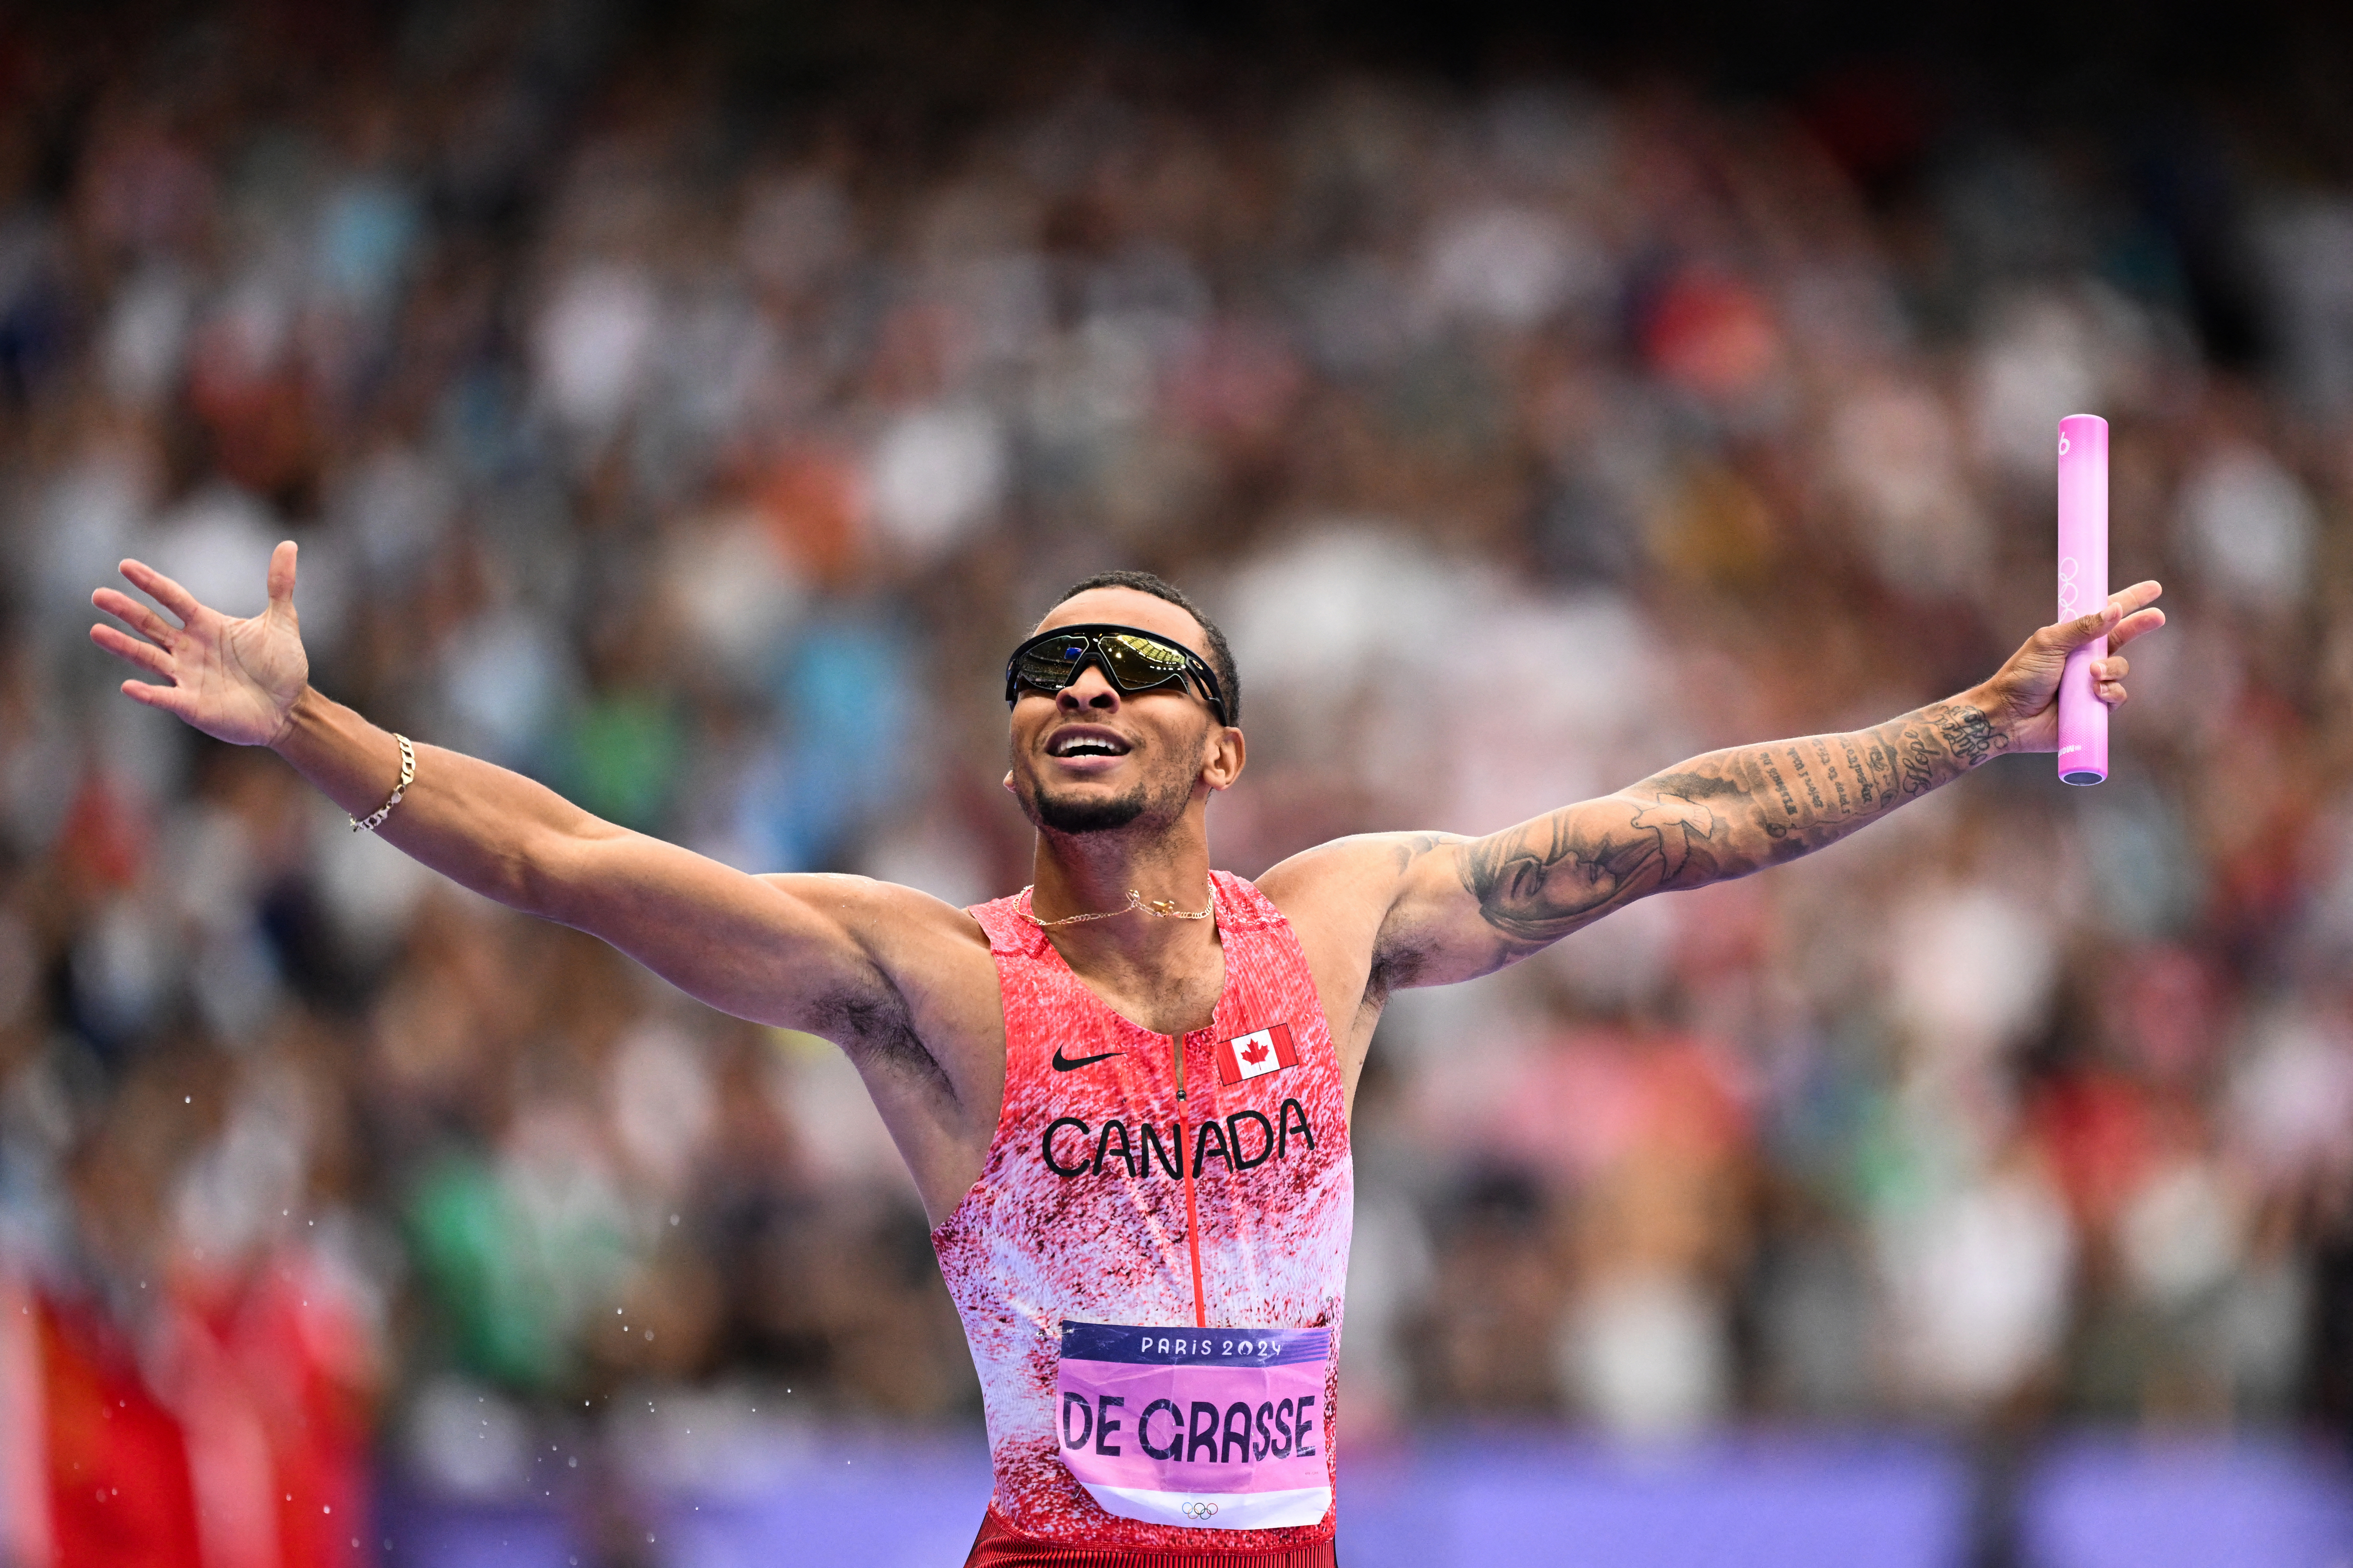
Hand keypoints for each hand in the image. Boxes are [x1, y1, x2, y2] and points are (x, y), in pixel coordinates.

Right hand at [91, 542, 309, 747]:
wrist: (290, 707)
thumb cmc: (282, 665)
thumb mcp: (281, 621)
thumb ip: (279, 585)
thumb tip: (288, 545)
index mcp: (206, 625)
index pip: (172, 598)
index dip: (151, 582)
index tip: (125, 565)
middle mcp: (189, 648)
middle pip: (150, 625)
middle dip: (125, 610)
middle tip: (98, 595)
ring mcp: (186, 676)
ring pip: (147, 657)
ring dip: (123, 646)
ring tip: (96, 631)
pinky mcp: (191, 704)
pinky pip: (165, 697)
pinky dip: (148, 693)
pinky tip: (128, 686)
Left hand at [1977, 579, 2165, 753]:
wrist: (2008, 715)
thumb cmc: (2021, 676)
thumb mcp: (2048, 643)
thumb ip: (2081, 627)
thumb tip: (2115, 609)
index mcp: (2074, 638)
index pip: (2106, 614)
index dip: (2129, 601)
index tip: (2154, 588)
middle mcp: (2086, 658)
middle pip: (2123, 636)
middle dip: (2140, 625)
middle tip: (2157, 616)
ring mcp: (2092, 682)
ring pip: (2121, 668)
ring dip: (2111, 668)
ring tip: (2092, 674)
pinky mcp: (2095, 707)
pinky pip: (2117, 696)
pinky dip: (2109, 693)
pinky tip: (2095, 693)